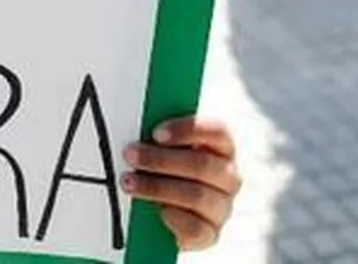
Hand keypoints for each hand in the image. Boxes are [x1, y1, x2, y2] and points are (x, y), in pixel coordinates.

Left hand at [123, 117, 240, 250]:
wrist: (160, 215)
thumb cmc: (162, 170)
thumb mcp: (163, 148)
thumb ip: (160, 137)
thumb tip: (137, 123)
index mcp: (222, 148)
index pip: (219, 132)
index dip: (189, 129)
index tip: (155, 133)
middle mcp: (228, 177)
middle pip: (202, 165)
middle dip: (161, 159)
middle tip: (130, 155)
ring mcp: (222, 207)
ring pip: (197, 195)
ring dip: (157, 187)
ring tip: (129, 182)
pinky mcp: (210, 234)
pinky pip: (195, 228)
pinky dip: (173, 218)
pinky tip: (156, 211)